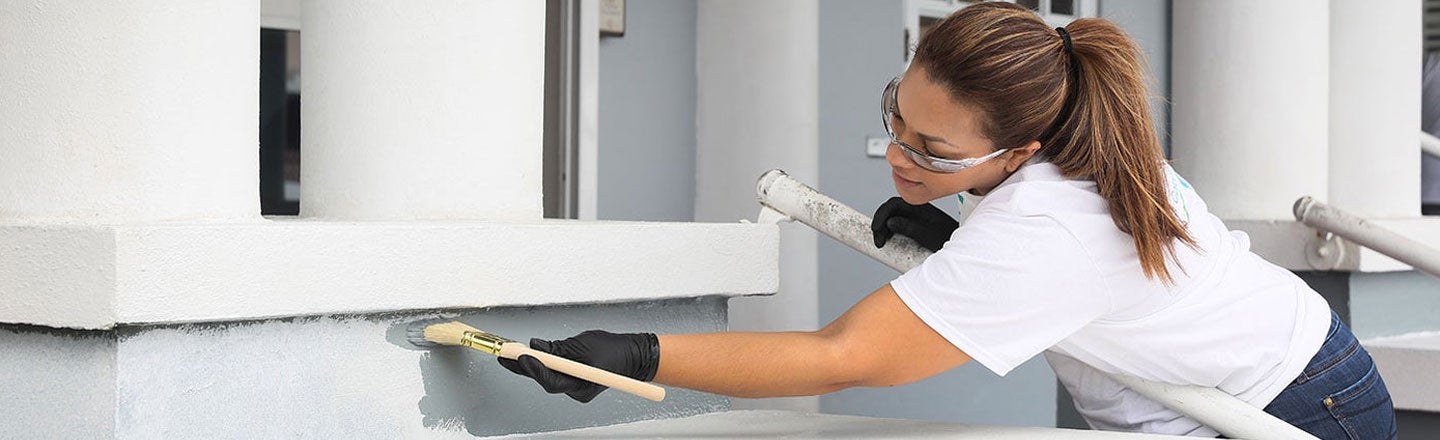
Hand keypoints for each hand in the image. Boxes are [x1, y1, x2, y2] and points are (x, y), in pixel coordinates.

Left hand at [498, 330, 659, 402]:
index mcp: (581, 385)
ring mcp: (574, 386)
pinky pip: (554, 372)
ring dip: (532, 364)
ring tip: (513, 352)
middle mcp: (575, 389)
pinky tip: (532, 354)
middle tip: (505, 354)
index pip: (550, 380)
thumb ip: (559, 348)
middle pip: (544, 379)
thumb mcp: (584, 344)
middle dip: (524, 367)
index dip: (533, 368)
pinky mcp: (573, 379)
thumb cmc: (614, 351)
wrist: (632, 356)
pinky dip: (544, 363)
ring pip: (547, 376)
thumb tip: (536, 346)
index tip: (520, 355)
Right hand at [871, 196, 958, 251]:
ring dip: (884, 228)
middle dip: (880, 223)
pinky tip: (889, 241)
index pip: (894, 204)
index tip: (876, 228)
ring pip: (892, 217)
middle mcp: (916, 211)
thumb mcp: (928, 236)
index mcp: (920, 208)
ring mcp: (916, 218)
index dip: (882, 215)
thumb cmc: (949, 241)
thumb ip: (909, 228)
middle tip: (878, 240)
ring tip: (882, 242)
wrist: (964, 248)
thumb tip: (890, 222)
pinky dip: (890, 232)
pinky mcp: (915, 227)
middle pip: (891, 210)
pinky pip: (898, 225)